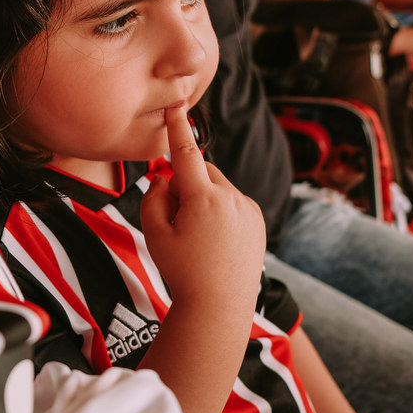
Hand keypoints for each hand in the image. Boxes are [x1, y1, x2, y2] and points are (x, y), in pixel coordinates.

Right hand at [139, 106, 265, 306]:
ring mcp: (249, 209)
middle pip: (202, 171)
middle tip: (174, 218)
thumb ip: (155, 198)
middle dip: (186, 183)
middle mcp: (232, 198)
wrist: (219, 307)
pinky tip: (213, 242)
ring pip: (217, 188)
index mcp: (204, 198)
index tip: (176, 105)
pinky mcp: (258, 221)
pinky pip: (233, 203)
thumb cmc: (182, 272)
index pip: (187, 153)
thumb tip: (166, 178)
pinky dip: (219, 212)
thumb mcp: (155, 234)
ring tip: (196, 237)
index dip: (177, 128)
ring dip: (202, 199)